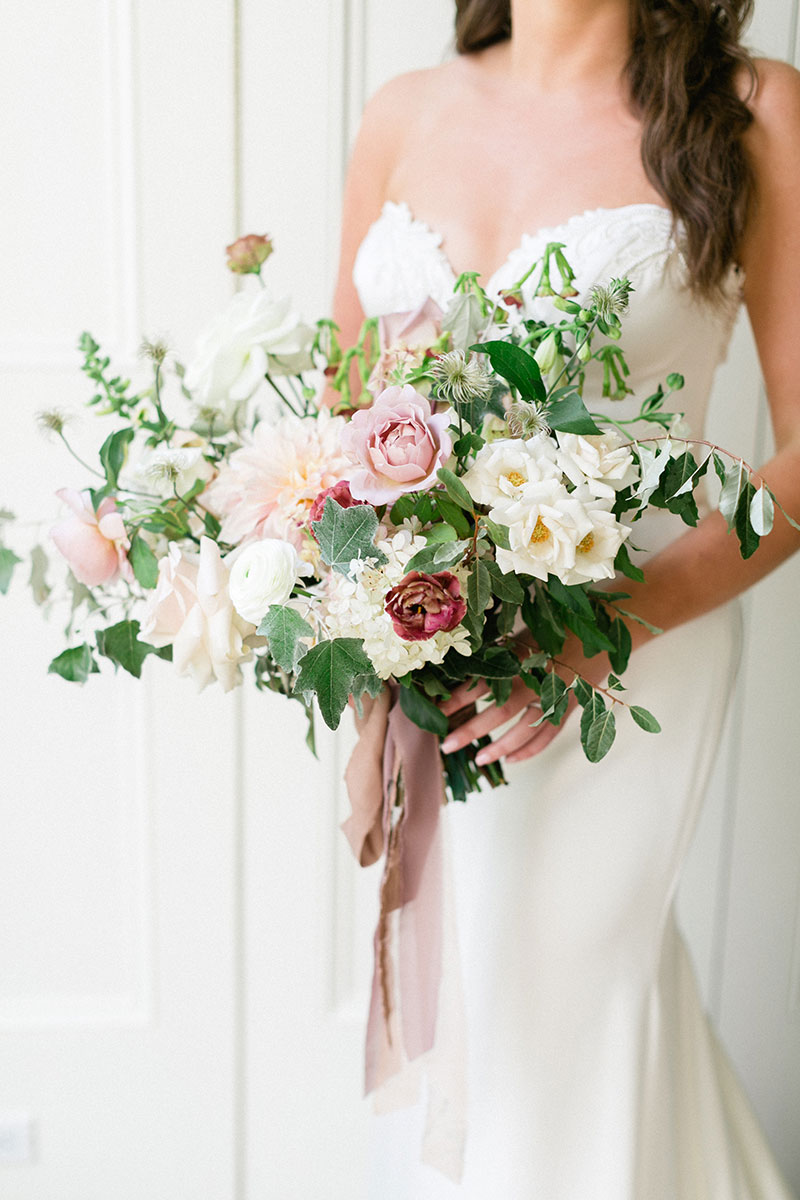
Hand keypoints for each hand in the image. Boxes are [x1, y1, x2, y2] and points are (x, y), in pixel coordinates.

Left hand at [438, 634, 607, 766]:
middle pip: (499, 711)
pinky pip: (549, 735)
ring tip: (479, 759)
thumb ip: (498, 655)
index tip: (436, 710)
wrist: (602, 627)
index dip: (458, 699)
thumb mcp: (522, 636)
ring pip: (525, 729)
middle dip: (471, 730)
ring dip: (501, 747)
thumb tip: (462, 668)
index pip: (483, 683)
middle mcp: (537, 680)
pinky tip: (512, 760)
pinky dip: (531, 749)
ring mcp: (556, 696)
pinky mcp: (570, 706)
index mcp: (521, 660)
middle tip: (447, 745)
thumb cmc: (555, 628)